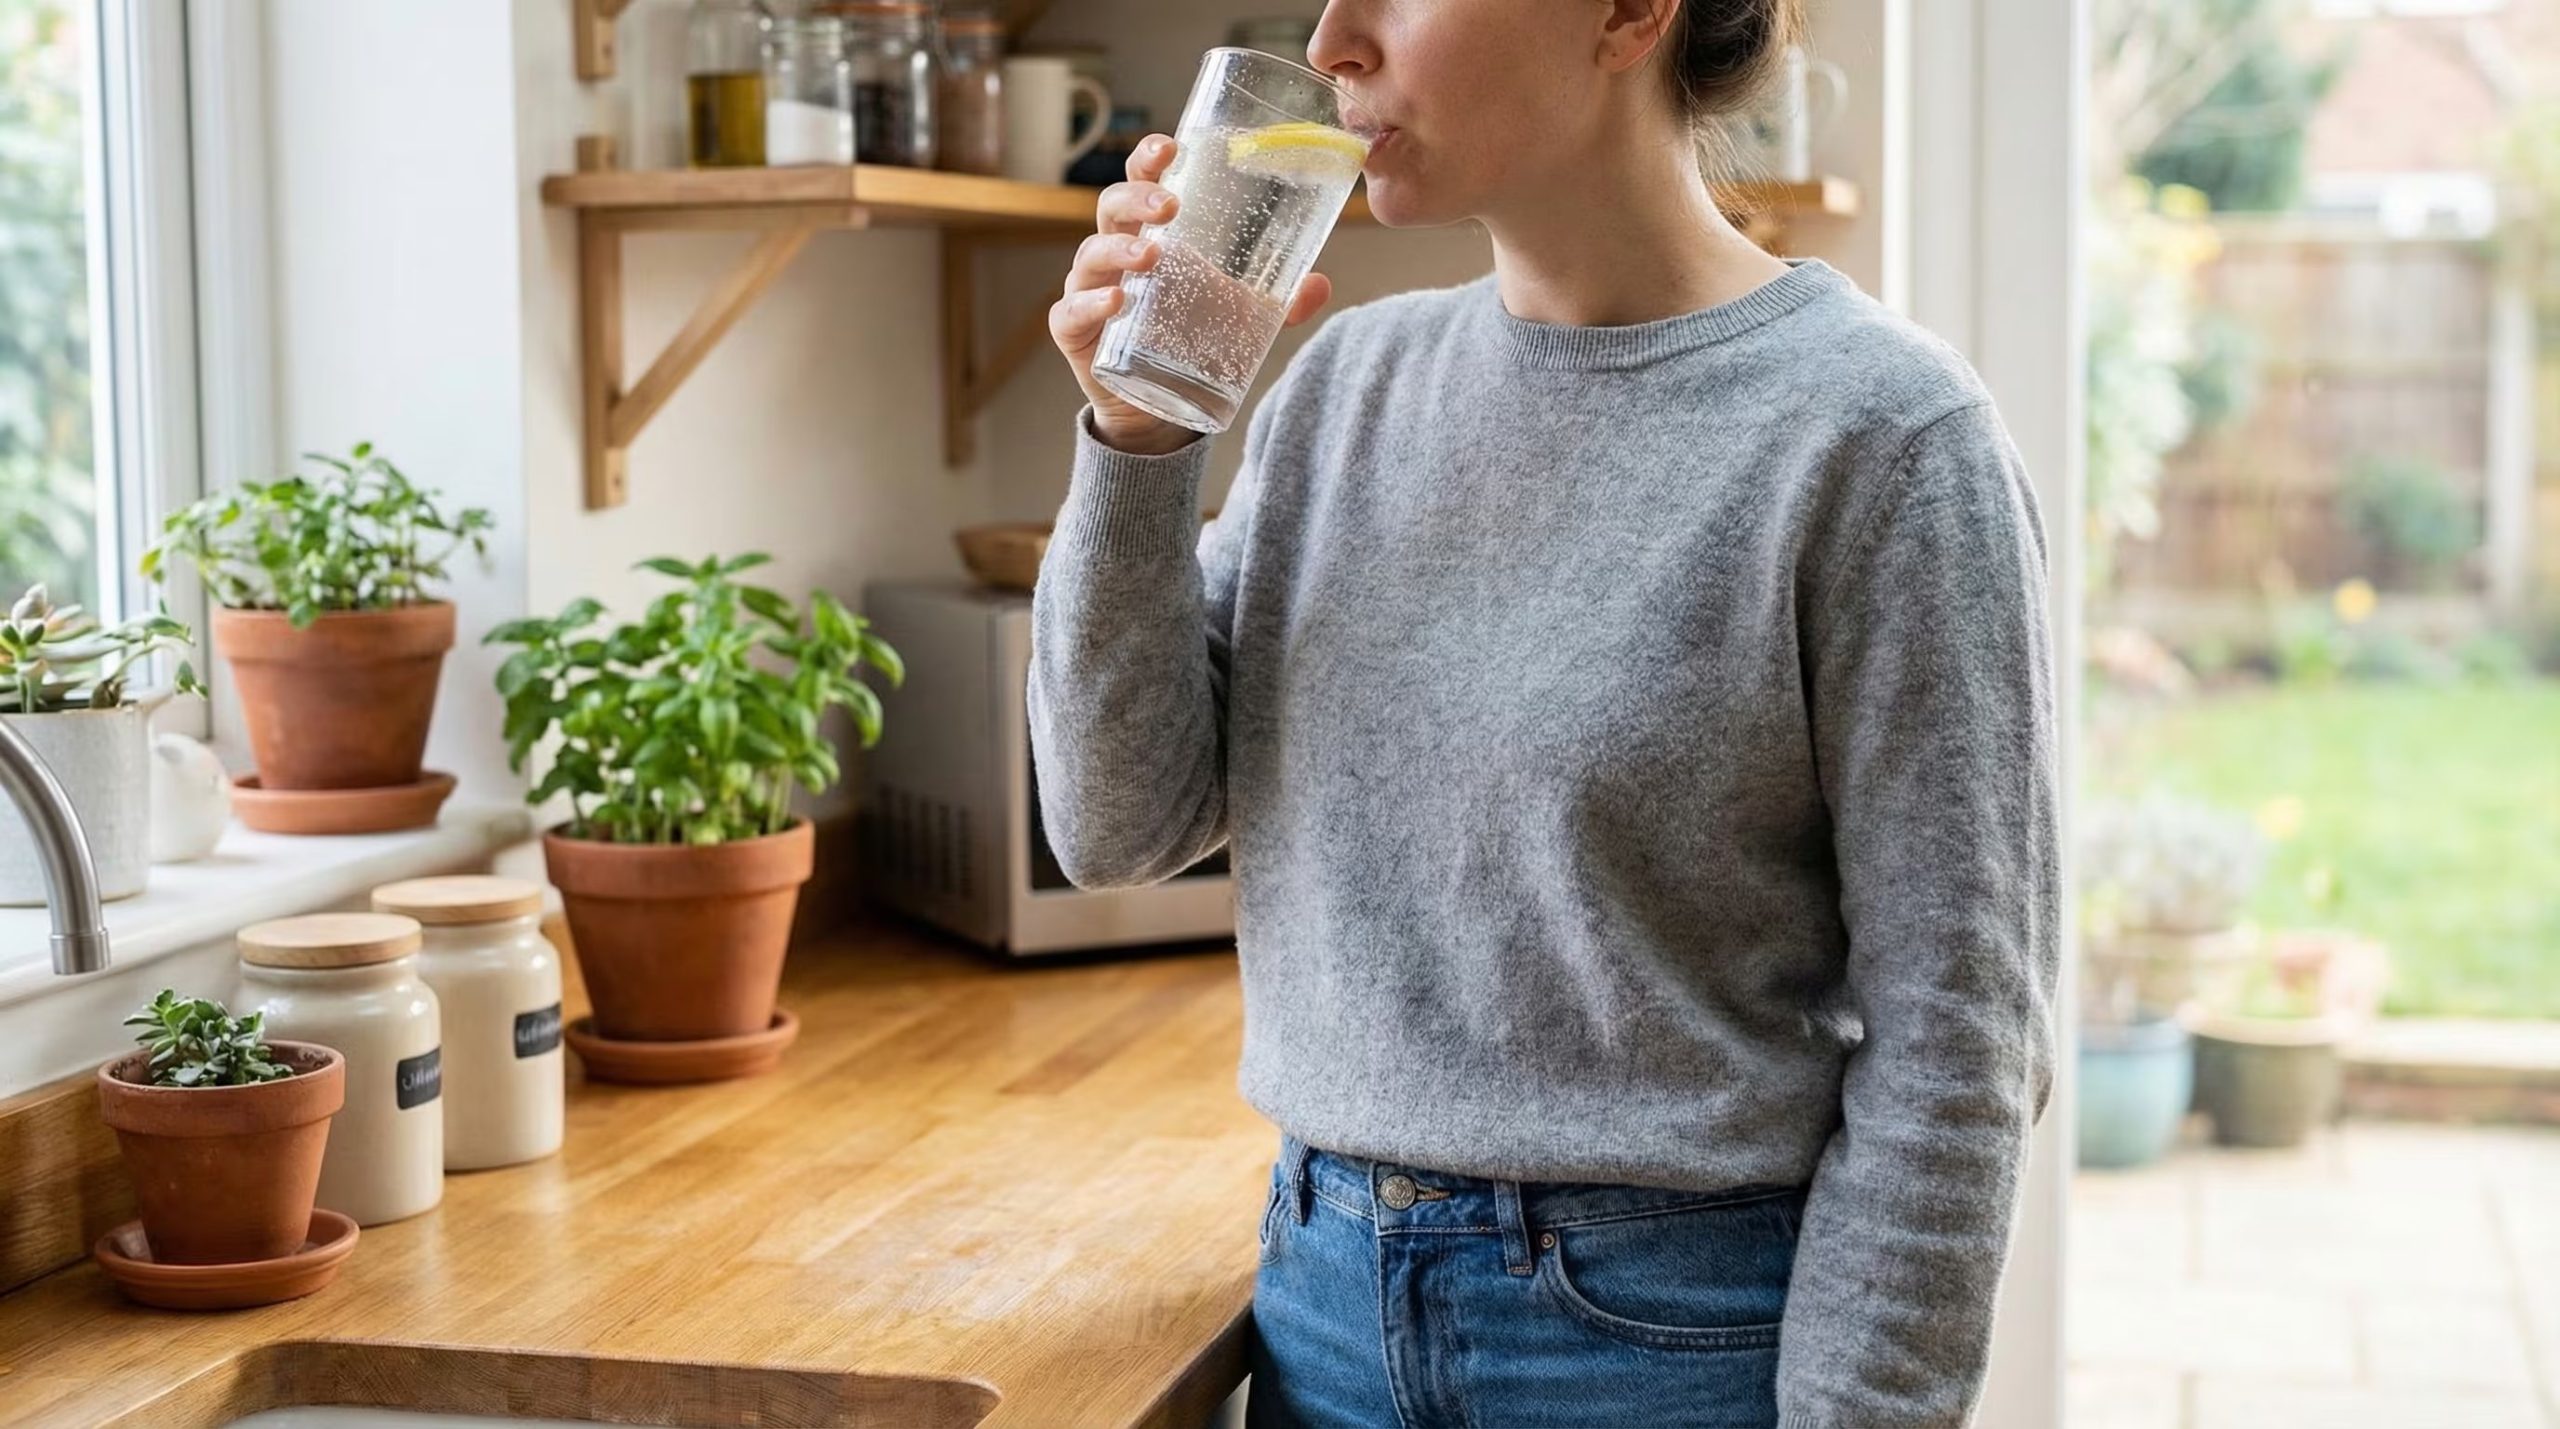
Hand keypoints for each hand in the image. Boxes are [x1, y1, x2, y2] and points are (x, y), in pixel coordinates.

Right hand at [1050, 133, 1334, 455]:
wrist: (1155, 404)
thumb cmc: (1189, 336)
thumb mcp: (1239, 316)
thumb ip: (1278, 301)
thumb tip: (1322, 285)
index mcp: (1150, 232)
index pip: (1142, 182)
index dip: (1150, 159)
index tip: (1172, 148)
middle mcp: (1114, 252)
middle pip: (1112, 207)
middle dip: (1137, 199)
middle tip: (1170, 207)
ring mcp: (1090, 288)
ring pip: (1092, 254)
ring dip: (1119, 250)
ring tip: (1150, 256)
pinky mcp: (1075, 330)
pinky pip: (1072, 310)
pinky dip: (1091, 303)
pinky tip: (1117, 302)